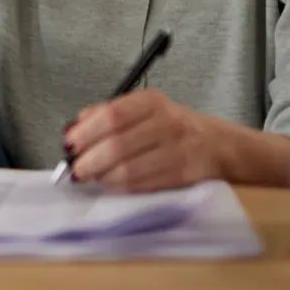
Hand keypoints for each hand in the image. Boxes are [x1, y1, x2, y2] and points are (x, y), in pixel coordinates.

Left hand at [63, 89, 223, 191]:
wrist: (218, 145)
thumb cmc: (174, 127)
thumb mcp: (144, 110)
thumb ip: (108, 114)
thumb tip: (75, 127)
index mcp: (151, 102)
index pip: (112, 115)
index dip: (87, 132)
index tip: (70, 144)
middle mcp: (166, 122)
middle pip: (117, 144)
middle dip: (90, 160)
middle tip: (76, 168)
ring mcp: (177, 150)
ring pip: (128, 169)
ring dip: (103, 177)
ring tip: (92, 177)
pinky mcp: (183, 175)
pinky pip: (143, 185)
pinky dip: (121, 187)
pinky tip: (112, 184)